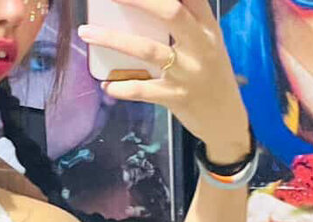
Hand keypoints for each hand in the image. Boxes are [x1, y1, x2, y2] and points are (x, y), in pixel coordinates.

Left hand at [77, 0, 249, 159]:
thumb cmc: (212, 77)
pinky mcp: (175, 98)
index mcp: (207, 27)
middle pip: (169, 12)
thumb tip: (150, 8)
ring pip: (147, 50)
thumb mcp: (208, 44)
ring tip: (86, 32)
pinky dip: (122, 87)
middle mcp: (199, 45)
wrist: (226, 120)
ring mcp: (187, 73)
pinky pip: (143, 90)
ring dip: (113, 39)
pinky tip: (107, 84)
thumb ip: (187, 23)